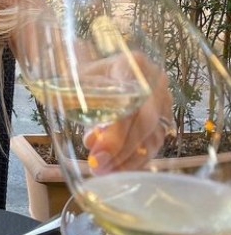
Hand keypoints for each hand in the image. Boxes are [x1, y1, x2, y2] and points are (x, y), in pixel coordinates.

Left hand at [83, 51, 172, 173]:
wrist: (97, 71)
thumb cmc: (84, 74)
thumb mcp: (76, 79)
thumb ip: (72, 95)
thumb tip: (71, 122)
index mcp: (133, 65)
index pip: (130, 103)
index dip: (115, 133)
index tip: (96, 154)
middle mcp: (154, 81)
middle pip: (145, 123)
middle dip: (121, 150)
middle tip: (98, 167)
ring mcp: (163, 100)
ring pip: (152, 137)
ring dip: (127, 159)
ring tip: (101, 170)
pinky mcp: (164, 118)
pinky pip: (154, 145)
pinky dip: (134, 160)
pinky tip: (114, 168)